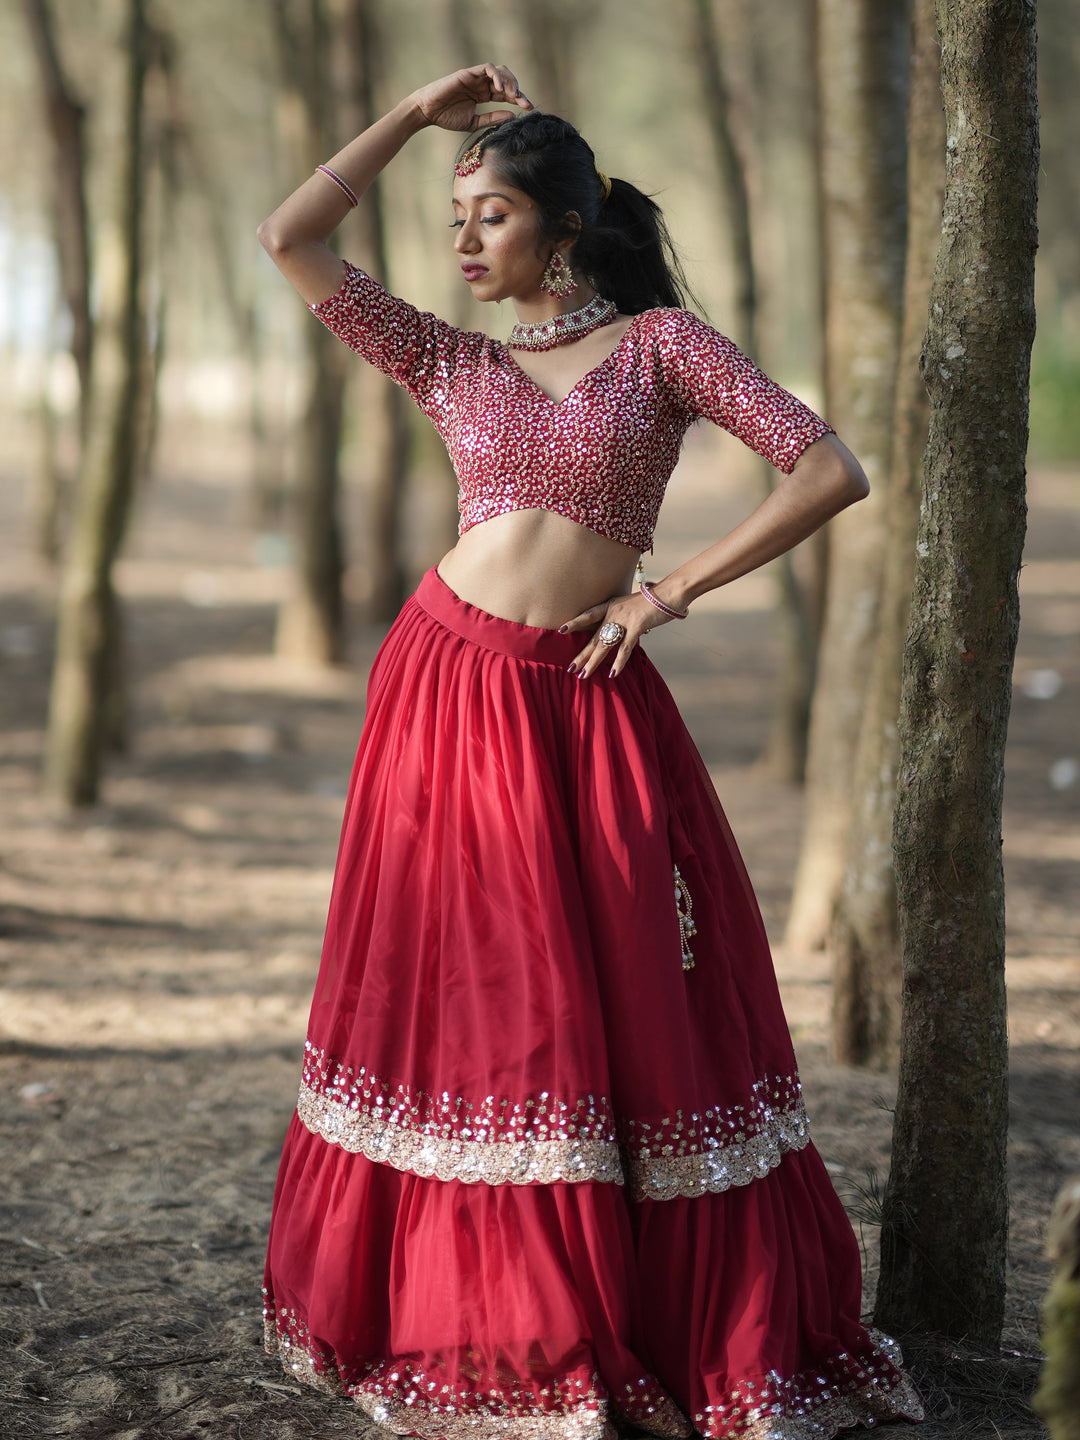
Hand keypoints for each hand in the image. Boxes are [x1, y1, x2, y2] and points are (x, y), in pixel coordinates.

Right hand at [410, 64, 532, 133]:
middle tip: (525, 104)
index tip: (530, 109)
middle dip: (519, 91)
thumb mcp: (474, 123)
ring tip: (514, 96)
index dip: (519, 100)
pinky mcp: (468, 73)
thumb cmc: (447, 117)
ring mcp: (475, 77)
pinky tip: (500, 89)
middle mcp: (482, 84)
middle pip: (507, 81)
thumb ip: (492, 118)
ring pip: (500, 71)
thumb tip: (512, 116)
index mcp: (484, 95)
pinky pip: (487, 68)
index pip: (507, 95)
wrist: (428, 112)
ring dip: (510, 82)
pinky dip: (496, 76)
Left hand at [560, 591, 679, 680]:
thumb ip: (622, 616)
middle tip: (570, 669)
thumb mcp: (632, 605)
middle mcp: (614, 612)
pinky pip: (625, 648)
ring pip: (605, 645)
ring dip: (594, 662)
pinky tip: (612, 673)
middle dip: (582, 655)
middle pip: (594, 637)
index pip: (589, 615)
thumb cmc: (653, 600)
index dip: (575, 622)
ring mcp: (624, 620)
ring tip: (584, 675)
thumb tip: (617, 629)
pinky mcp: (637, 627)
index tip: (560, 630)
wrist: (669, 593)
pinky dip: (618, 662)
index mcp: (611, 605)